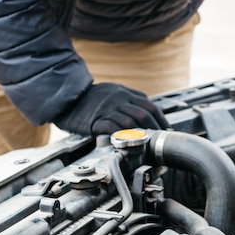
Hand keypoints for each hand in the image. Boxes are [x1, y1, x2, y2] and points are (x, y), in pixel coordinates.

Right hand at [54, 83, 169, 135]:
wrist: (67, 99)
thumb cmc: (92, 98)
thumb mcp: (114, 91)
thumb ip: (131, 97)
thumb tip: (148, 105)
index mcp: (125, 93)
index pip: (150, 105)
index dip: (161, 119)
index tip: (167, 129)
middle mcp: (119, 100)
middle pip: (144, 114)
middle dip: (155, 128)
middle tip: (160, 140)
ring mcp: (107, 110)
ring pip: (130, 122)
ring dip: (141, 134)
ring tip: (148, 143)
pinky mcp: (96, 120)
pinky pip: (112, 128)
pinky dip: (123, 136)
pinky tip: (129, 143)